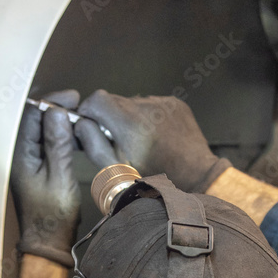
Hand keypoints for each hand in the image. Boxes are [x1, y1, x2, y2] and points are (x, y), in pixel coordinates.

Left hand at [10, 89, 81, 268]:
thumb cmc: (54, 214)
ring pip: (38, 129)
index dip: (52, 103)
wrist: (47, 240)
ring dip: (57, 121)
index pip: (31, 115)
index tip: (74, 100)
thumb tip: (58, 114)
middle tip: (77, 107)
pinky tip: (71, 136)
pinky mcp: (32, 167)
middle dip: (55, 109)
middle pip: (33, 119)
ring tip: (77, 120)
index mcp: (20, 155)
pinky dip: (56, 134)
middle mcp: (17, 154)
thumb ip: (58, 143)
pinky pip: (42, 141)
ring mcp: (24, 161)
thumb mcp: (61, 176)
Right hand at [75, 91, 230, 193]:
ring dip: (129, 117)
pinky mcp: (175, 103)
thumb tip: (81, 124)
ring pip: (133, 102)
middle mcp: (147, 107)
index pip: (96, 99)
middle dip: (109, 117)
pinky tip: (155, 135)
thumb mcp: (117, 169)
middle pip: (114, 100)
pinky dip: (148, 116)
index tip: (91, 125)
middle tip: (117, 139)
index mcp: (129, 123)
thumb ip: (93, 144)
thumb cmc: (154, 178)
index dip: (89, 111)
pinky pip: (152, 104)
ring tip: (140, 140)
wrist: (196, 177)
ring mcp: (163, 102)